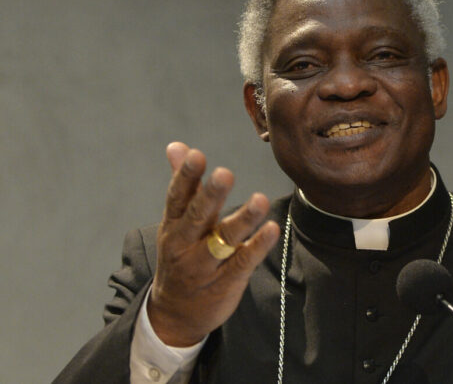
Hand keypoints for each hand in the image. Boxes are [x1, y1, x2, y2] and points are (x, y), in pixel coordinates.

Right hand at [147, 142, 279, 345]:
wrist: (175, 314)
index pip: (177, 198)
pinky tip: (272, 229)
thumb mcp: (175, 223)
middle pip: (198, 217)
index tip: (196, 155)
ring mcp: (205, 266)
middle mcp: (185, 245)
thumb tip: (176, 146)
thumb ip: (183, 185)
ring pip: (224, 240)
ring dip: (243, 219)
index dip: (185, 177)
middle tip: (225, 173)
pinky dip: (257, 246)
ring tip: (260, 199)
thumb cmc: (180, 256)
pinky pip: (243, 262)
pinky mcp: (226, 282)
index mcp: (172, 226)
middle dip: (211, 195)